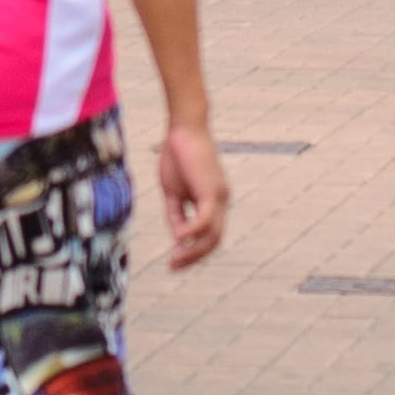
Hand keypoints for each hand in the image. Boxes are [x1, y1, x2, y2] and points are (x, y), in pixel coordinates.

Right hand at [154, 121, 228, 270]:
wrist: (184, 127)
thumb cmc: (177, 155)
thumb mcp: (173, 191)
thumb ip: (176, 214)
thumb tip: (179, 238)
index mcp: (213, 201)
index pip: (209, 235)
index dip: (193, 252)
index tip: (173, 262)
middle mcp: (221, 201)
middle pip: (214, 241)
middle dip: (194, 257)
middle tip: (172, 267)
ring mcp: (219, 197)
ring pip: (213, 236)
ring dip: (194, 251)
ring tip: (174, 260)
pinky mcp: (212, 191)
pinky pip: (206, 220)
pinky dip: (192, 232)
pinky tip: (178, 239)